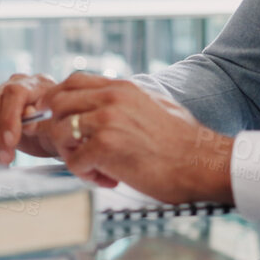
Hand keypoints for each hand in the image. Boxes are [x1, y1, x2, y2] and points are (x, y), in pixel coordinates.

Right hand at [0, 73, 60, 163]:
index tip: (11, 141)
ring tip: (0, 160)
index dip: (9, 117)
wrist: (57, 134)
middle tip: (6, 158)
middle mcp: (13, 85)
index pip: (14, 92)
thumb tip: (28, 119)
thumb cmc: (59, 129)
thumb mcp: (58, 128)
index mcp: (36, 84)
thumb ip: (44, 122)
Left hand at [39, 74, 234, 203]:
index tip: (57, 118)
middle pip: (57, 104)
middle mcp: (111, 98)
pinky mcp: (105, 147)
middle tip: (74, 150)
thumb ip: (125, 102)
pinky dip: (85, 175)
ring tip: (94, 167)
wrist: (202, 163)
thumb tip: (104, 106)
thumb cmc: (182, 142)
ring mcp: (107, 120)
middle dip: (57, 129)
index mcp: (121, 88)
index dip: (57, 100)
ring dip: (70, 154)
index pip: (72, 81)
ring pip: (58, 132)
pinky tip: (108, 179)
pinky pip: (73, 161)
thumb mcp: (152, 105)